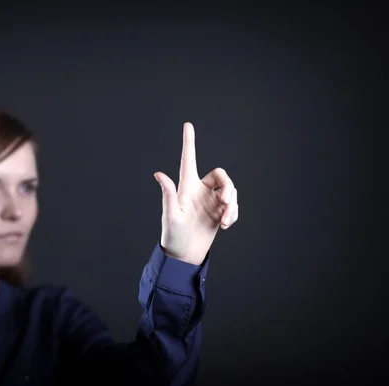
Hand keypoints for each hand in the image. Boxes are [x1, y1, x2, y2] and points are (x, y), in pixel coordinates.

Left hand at [154, 123, 238, 264]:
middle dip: (228, 187)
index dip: (188, 142)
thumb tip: (158, 174)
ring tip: (225, 221)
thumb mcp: (170, 215)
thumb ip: (168, 194)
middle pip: (221, 176)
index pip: (188, 160)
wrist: (185, 254)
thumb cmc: (173, 235)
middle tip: (226, 202)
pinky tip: (226, 225)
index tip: (187, 125)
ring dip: (232, 205)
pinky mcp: (218, 211)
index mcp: (186, 187)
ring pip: (230, 191)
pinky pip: (233, 205)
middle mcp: (199, 191)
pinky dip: (233, 213)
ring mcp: (210, 201)